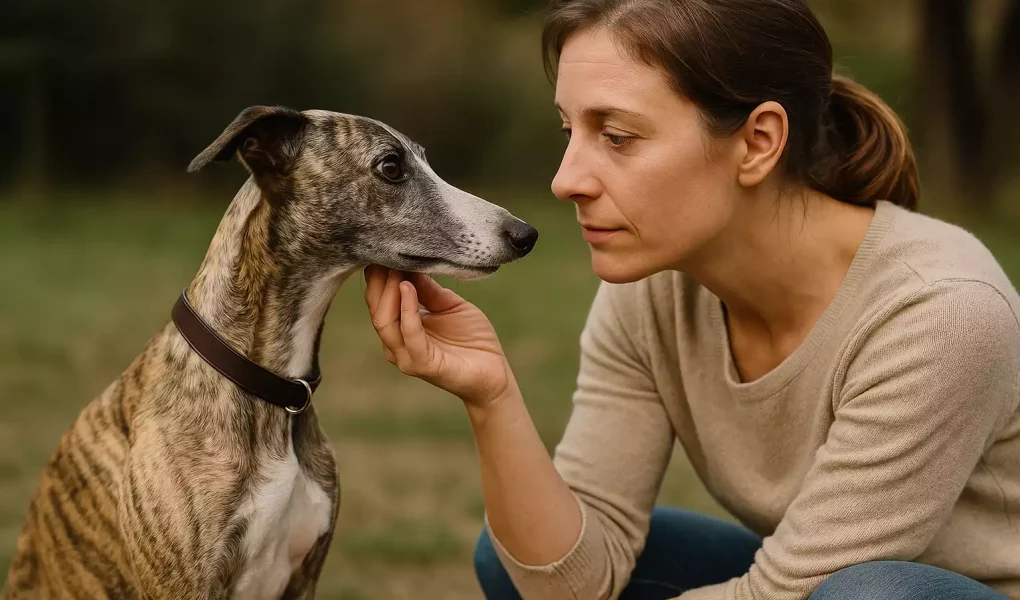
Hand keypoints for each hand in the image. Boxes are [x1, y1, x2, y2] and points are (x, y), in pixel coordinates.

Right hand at [364, 265, 514, 407]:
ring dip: (389, 291)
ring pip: (384, 321)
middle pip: (376, 308)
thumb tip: (409, 263)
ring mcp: (406, 355)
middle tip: (386, 253)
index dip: (380, 274)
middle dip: (380, 279)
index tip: (385, 247)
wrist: (494, 373)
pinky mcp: (421, 364)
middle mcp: (396, 343)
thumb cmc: (472, 339)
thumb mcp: (449, 305)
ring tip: (396, 268)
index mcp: (401, 328)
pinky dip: (406, 309)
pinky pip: (408, 334)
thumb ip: (428, 289)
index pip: (379, 298)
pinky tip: (408, 287)